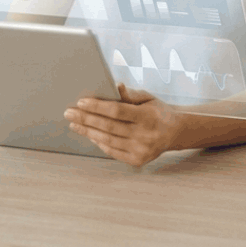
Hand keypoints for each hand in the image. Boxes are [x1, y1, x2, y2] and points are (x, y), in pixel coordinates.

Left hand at [64, 84, 180, 167]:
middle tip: (68, 112)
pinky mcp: (138, 160)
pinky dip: (98, 143)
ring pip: (107, 140)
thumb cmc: (158, 112)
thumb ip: (130, 94)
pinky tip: (88, 134)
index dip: (97, 107)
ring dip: (87, 131)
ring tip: (74, 123)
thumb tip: (115, 85)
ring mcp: (141, 150)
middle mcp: (145, 135)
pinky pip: (112, 152)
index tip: (80, 102)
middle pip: (108, 127)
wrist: (176, 133)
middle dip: (85, 119)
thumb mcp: (148, 98)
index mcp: (148, 117)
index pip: (117, 111)